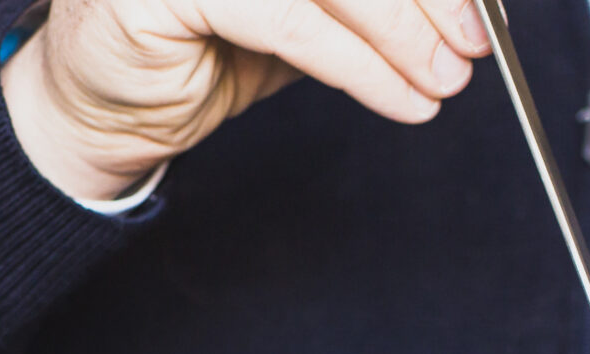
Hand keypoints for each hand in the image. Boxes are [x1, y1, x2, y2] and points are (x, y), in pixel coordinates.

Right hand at [2, 0, 488, 200]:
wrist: (109, 108)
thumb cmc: (205, 47)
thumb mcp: (310, 8)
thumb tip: (459, 4)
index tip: (480, 10)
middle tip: (471, 47)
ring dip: (400, 36)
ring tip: (441, 81)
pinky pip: (291, 22)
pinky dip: (358, 66)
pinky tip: (399, 98)